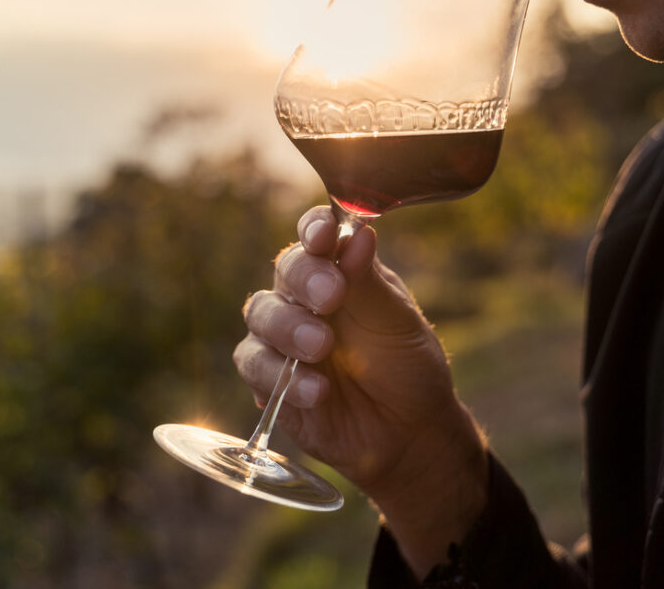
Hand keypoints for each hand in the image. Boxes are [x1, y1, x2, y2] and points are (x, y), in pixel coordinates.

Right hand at [237, 206, 487, 574]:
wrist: (408, 433)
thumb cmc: (407, 367)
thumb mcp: (398, 324)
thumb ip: (371, 283)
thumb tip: (360, 233)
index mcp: (340, 271)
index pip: (316, 236)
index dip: (314, 229)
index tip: (323, 236)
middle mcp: (304, 298)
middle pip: (284, 271)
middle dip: (305, 280)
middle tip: (332, 296)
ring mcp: (283, 337)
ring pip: (260, 314)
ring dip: (289, 328)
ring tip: (322, 348)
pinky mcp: (268, 379)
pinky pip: (255, 366)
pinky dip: (282, 376)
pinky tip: (318, 390)